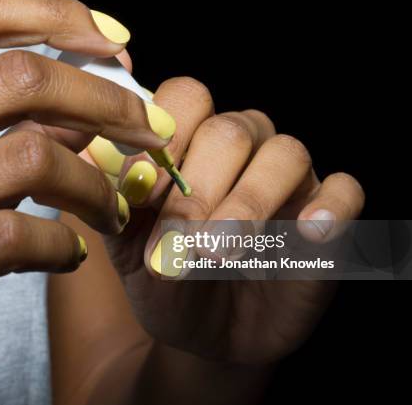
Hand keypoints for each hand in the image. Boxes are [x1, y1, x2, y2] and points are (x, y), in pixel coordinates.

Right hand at [0, 0, 169, 402]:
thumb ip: (7, 125)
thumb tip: (97, 97)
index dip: (52, 13)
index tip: (112, 43)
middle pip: (17, 78)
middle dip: (104, 99)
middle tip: (149, 129)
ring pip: (30, 158)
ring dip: (95, 185)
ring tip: (113, 210)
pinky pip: (16, 237)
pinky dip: (62, 245)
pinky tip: (71, 256)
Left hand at [87, 77, 364, 364]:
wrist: (202, 335)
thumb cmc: (161, 280)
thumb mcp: (124, 242)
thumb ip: (111, 194)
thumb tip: (88, 148)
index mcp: (192, 142)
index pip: (186, 98)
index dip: (164, 138)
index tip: (141, 192)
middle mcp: (243, 148)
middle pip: (231, 130)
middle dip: (199, 188)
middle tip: (176, 244)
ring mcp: (288, 179)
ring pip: (285, 154)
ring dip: (247, 203)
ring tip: (216, 252)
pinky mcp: (327, 215)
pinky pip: (345, 191)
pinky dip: (331, 207)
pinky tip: (307, 234)